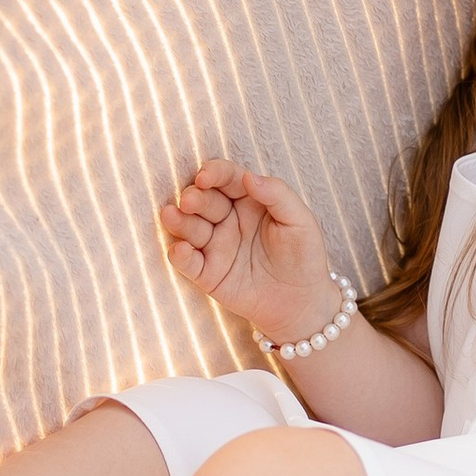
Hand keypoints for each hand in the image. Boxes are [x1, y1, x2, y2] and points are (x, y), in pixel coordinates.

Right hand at [159, 157, 340, 345]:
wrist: (302, 302)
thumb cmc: (304, 256)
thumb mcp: (300, 221)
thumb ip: (277, 195)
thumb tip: (249, 176)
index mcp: (249, 200)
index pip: (226, 179)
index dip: (213, 173)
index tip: (205, 176)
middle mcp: (227, 219)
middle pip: (204, 201)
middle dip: (193, 198)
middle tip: (190, 201)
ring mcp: (215, 246)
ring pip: (190, 229)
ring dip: (178, 221)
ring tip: (171, 215)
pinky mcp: (208, 273)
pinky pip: (188, 263)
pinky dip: (179, 255)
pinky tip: (180, 249)